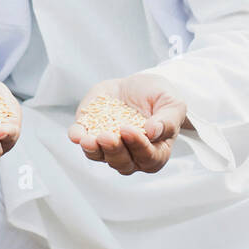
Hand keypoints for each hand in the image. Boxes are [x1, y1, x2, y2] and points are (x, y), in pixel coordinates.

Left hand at [68, 73, 185, 174]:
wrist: (138, 85)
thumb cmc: (159, 97)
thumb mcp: (172, 103)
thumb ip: (168, 120)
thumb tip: (154, 131)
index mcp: (155, 152)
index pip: (148, 158)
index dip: (138, 147)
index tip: (129, 130)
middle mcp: (131, 155)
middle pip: (122, 163)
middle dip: (113, 151)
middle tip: (107, 136)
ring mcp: (109, 146)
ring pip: (99, 157)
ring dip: (93, 150)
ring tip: (88, 140)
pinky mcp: (91, 132)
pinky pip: (82, 141)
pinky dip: (78, 138)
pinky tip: (76, 134)